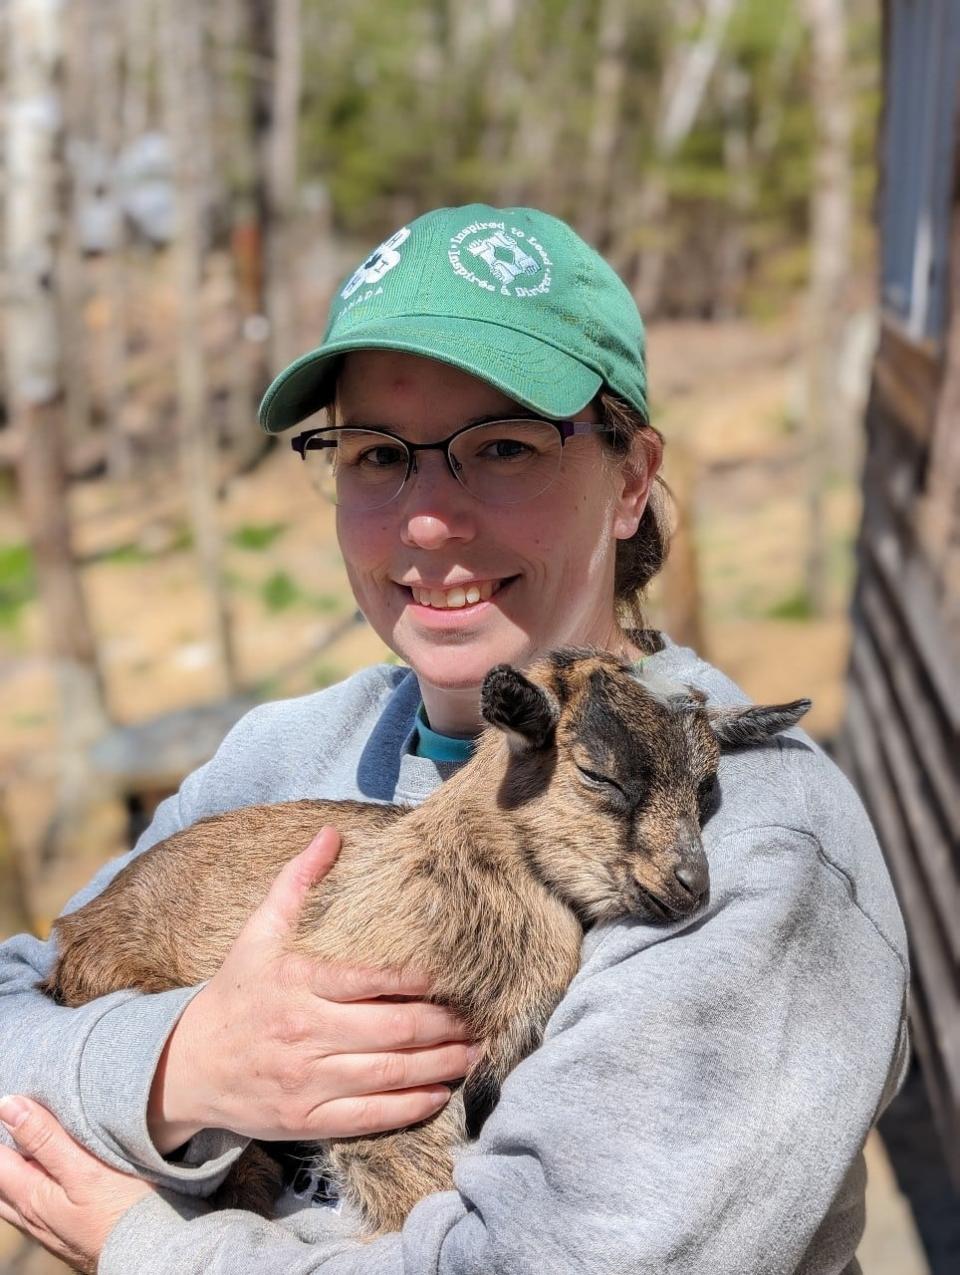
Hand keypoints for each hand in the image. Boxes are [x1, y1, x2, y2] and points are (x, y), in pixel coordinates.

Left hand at [0, 1096, 152, 1273]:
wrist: (151, 1255)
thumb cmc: (122, 1210)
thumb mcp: (85, 1170)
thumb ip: (45, 1140)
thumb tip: (8, 1107)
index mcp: (31, 1197)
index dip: (4, 1129)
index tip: (14, 1103)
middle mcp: (32, 1216)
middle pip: (2, 1180)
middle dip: (6, 1153)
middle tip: (22, 1120)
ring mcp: (49, 1228)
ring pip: (18, 1194)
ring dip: (20, 1167)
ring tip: (35, 1142)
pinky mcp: (68, 1232)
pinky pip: (38, 1203)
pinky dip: (36, 1181)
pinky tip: (54, 1172)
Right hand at [148, 826, 473, 1153]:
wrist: (186, 1067)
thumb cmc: (235, 992)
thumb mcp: (258, 933)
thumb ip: (297, 883)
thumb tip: (330, 834)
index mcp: (298, 982)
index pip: (369, 980)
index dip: (417, 981)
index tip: (451, 978)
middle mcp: (305, 1032)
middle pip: (393, 1030)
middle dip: (444, 1026)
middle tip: (479, 1019)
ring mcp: (306, 1080)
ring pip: (389, 1074)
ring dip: (441, 1065)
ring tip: (474, 1053)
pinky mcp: (306, 1119)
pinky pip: (370, 1117)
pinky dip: (411, 1107)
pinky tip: (441, 1093)